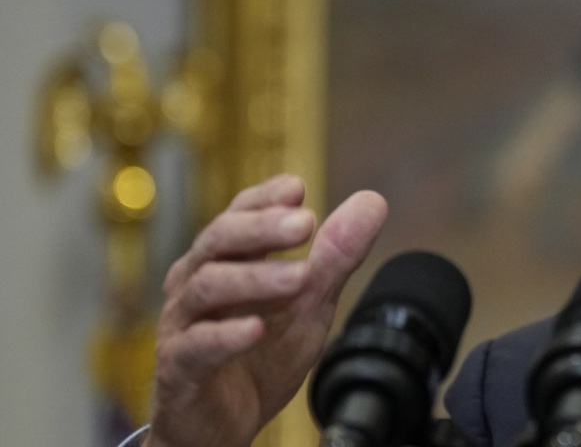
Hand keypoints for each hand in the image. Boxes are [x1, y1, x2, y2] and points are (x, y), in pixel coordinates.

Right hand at [145, 175, 387, 446]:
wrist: (222, 426)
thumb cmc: (258, 357)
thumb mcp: (308, 303)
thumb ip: (336, 256)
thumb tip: (372, 201)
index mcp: (226, 261)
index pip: (238, 215)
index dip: (265, 199)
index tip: (297, 188)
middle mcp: (196, 284)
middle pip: (218, 240)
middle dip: (263, 227)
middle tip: (306, 222)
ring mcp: (182, 325)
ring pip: (207, 287)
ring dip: (255, 278)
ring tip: (301, 276)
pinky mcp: (179, 369)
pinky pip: (196, 346)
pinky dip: (226, 336)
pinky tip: (256, 329)